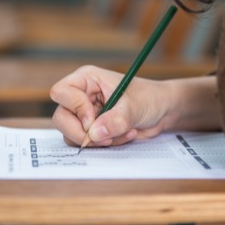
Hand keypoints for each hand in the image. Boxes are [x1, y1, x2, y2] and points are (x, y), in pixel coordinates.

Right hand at [49, 65, 170, 147]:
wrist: (162, 111)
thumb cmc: (149, 97)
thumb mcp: (135, 106)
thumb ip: (115, 120)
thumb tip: (93, 134)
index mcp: (87, 80)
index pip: (62, 92)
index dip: (75, 108)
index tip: (93, 120)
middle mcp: (81, 96)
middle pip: (61, 118)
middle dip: (82, 133)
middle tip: (105, 139)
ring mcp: (85, 115)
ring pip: (71, 134)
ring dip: (98, 141)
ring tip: (123, 133)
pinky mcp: (92, 130)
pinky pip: (87, 143)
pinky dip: (105, 145)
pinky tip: (124, 135)